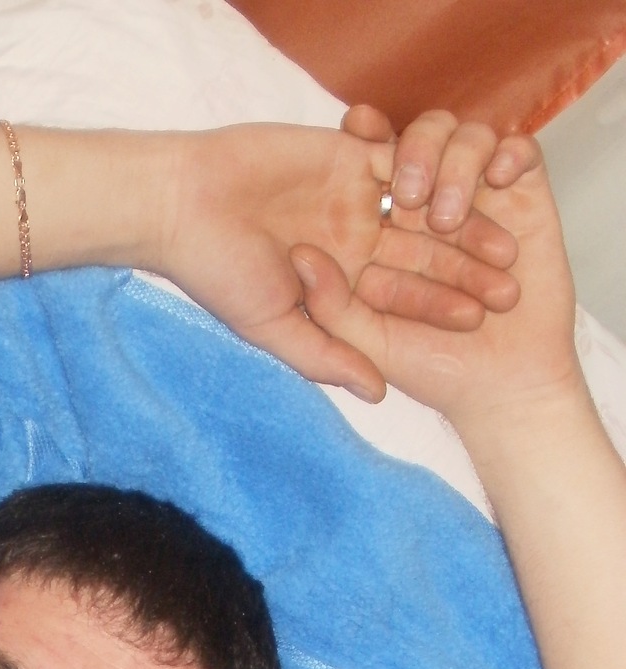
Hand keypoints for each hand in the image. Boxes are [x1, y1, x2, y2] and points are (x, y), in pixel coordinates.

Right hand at [158, 112, 524, 402]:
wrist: (180, 204)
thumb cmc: (216, 273)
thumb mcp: (275, 328)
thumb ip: (329, 358)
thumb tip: (381, 394)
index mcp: (338, 286)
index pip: (398, 298)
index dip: (438, 308)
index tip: (479, 320)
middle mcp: (352, 243)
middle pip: (421, 257)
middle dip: (464, 272)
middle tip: (509, 289)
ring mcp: (353, 197)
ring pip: (422, 210)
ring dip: (463, 224)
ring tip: (502, 242)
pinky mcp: (349, 154)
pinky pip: (402, 157)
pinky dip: (435, 168)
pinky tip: (470, 184)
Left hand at [289, 147, 580, 432]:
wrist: (503, 387)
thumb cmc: (429, 369)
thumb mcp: (366, 340)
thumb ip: (328, 305)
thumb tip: (299, 256)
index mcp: (388, 228)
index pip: (373, 163)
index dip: (362, 135)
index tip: (352, 126)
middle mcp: (432, 206)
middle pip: (421, 140)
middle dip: (414, 150)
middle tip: (409, 194)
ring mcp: (481, 199)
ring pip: (467, 139)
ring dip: (457, 165)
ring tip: (447, 220)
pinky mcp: (525, 199)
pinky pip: (520, 151)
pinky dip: (509, 154)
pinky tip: (499, 179)